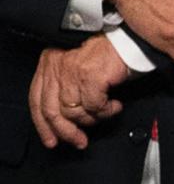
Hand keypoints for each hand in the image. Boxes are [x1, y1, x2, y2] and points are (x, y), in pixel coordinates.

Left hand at [28, 34, 130, 149]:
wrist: (127, 42)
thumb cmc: (105, 56)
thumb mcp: (76, 70)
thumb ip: (65, 89)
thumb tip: (64, 120)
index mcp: (49, 64)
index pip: (37, 100)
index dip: (43, 125)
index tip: (52, 140)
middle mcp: (57, 67)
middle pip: (52, 111)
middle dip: (66, 131)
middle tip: (80, 141)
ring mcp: (72, 72)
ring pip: (74, 111)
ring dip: (93, 118)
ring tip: (105, 111)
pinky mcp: (90, 77)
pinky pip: (95, 107)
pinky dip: (107, 111)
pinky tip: (115, 105)